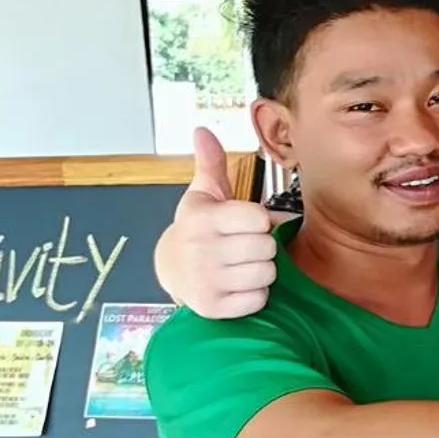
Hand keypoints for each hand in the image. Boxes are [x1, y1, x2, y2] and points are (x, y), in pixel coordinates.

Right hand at [159, 128, 287, 319]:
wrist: (171, 268)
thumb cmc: (198, 228)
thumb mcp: (203, 194)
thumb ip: (211, 163)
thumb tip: (202, 130)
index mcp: (203, 219)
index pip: (259, 218)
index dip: (259, 220)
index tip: (246, 223)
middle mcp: (201, 250)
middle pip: (267, 247)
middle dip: (262, 246)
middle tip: (243, 246)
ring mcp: (205, 281)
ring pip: (266, 274)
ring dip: (260, 271)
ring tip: (240, 264)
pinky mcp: (212, 307)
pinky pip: (258, 299)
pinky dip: (254, 295)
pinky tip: (237, 285)